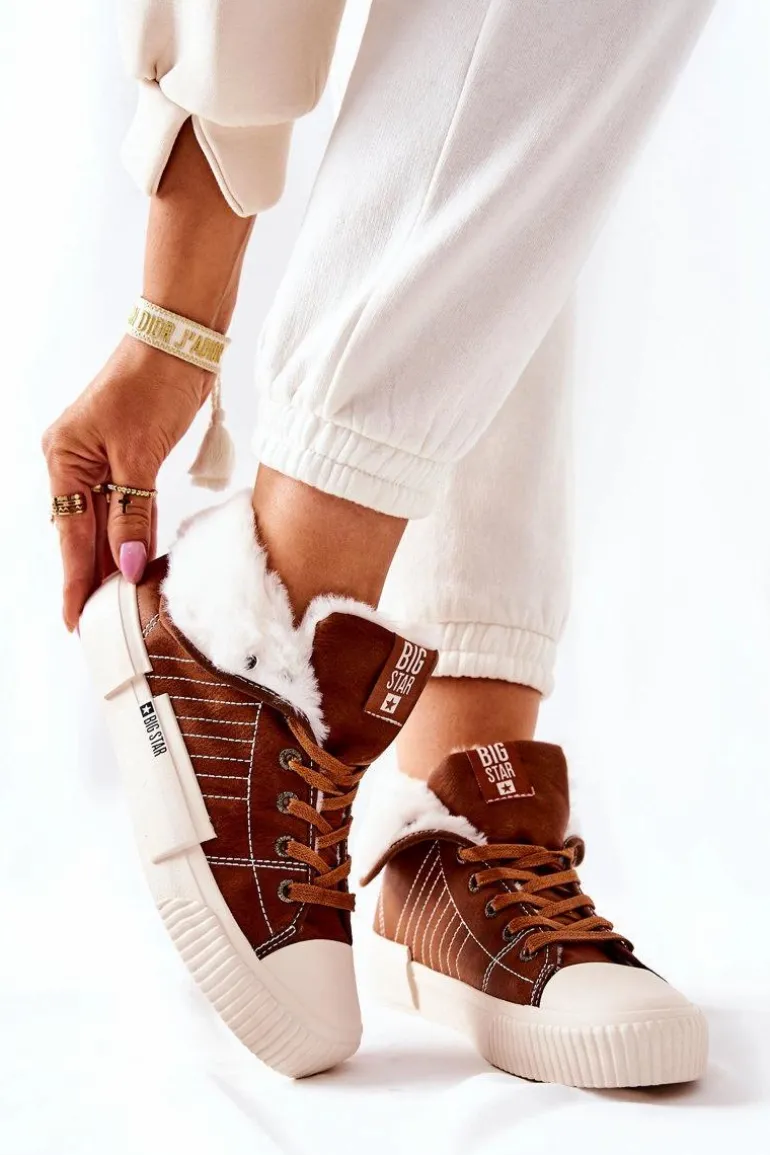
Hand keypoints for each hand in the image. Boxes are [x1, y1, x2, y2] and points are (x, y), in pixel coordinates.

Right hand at [42, 336, 211, 629]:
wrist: (180, 338)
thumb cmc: (153, 383)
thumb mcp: (140, 454)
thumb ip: (132, 513)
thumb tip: (128, 565)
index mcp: (64, 459)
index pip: (72, 537)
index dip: (77, 582)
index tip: (76, 622)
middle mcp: (74, 462)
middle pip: (85, 534)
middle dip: (95, 578)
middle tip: (103, 625)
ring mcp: (100, 459)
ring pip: (106, 523)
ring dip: (115, 559)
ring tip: (122, 604)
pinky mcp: (128, 456)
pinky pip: (127, 506)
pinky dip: (133, 533)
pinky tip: (140, 560)